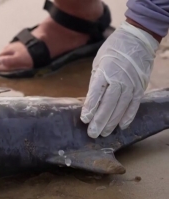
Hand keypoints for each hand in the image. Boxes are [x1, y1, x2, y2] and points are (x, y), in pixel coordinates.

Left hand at [80, 21, 158, 137]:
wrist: (137, 39)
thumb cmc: (113, 50)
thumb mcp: (98, 63)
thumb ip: (96, 82)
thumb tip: (91, 101)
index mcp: (105, 72)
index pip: (96, 93)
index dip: (90, 108)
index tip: (84, 120)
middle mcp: (119, 79)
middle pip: (108, 104)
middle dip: (100, 121)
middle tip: (92, 134)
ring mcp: (131, 84)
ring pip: (121, 107)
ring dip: (112, 122)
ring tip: (104, 133)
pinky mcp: (140, 87)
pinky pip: (134, 105)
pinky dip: (128, 116)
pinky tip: (121, 126)